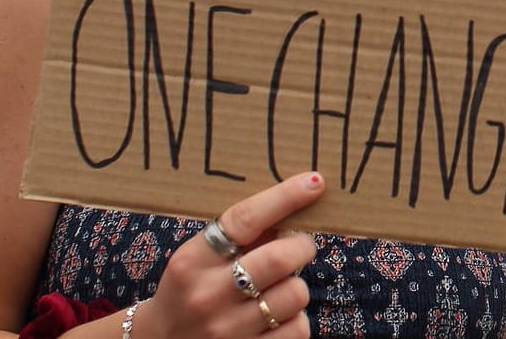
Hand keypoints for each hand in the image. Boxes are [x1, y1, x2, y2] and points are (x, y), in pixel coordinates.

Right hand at [135, 171, 324, 338]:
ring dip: (296, 286)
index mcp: (193, 261)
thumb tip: (299, 203)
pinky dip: (295, 318)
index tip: (313, 182)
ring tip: (277, 288)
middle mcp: (207, 295)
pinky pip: (298, 328)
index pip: (245, 219)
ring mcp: (226, 330)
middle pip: (281, 257)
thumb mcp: (200, 258)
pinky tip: (275, 317)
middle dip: (302, 246)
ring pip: (296, 294)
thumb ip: (243, 235)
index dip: (285, 197)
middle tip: (298, 247)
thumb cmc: (191, 289)